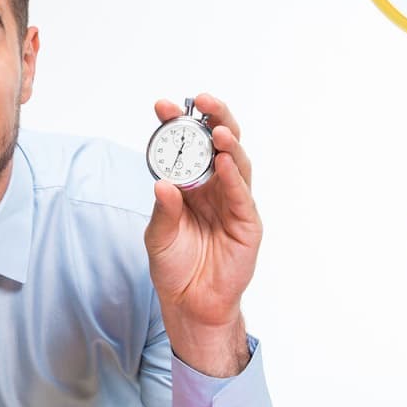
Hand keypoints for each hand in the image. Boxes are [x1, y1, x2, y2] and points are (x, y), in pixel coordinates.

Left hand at [144, 93, 259, 376]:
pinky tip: (225, 162)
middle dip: (212, 119)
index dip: (176, 124)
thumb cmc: (175, 267)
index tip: (163, 105)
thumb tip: (162, 184)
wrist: (191, 304)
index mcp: (190, 184)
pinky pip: (242, 196)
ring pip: (236, 163)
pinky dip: (235, 177)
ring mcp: (233, 202)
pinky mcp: (247, 222)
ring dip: (228, 144)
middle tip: (200, 101)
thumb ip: (163, 210)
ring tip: (216, 130)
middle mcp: (214, 187)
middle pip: (219, 144)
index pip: (185, 146)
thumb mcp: (158, 237)